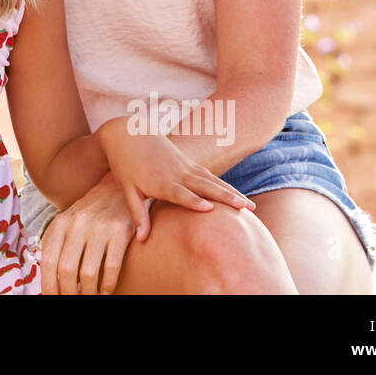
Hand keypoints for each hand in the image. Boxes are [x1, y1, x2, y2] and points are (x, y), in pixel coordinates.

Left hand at [39, 173, 135, 294]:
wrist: (116, 189)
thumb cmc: (89, 213)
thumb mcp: (67, 223)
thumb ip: (55, 245)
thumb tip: (47, 280)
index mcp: (60, 223)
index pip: (48, 262)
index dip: (49, 286)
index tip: (52, 298)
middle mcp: (77, 224)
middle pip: (66, 270)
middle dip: (68, 293)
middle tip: (73, 301)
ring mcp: (99, 227)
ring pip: (88, 273)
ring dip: (88, 293)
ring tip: (90, 298)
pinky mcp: (120, 231)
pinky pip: (111, 267)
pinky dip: (107, 285)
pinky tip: (106, 291)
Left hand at [97, 117, 254, 239]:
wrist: (128, 134)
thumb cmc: (125, 165)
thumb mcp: (128, 190)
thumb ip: (138, 214)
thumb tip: (143, 240)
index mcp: (160, 181)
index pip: (179, 193)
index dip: (193, 201)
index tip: (209, 208)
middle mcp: (176, 173)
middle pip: (203, 186)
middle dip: (224, 197)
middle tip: (244, 208)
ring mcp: (185, 167)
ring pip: (211, 180)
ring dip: (231, 192)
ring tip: (249, 206)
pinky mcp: (188, 163)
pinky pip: (209, 175)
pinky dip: (224, 185)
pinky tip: (238, 196)